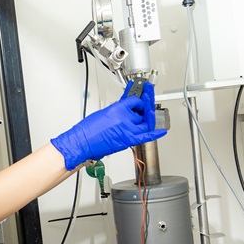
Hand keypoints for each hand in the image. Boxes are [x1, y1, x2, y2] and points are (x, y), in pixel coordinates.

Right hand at [50, 84, 165, 170]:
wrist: (82, 143)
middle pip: (141, 112)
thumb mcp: (103, 113)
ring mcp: (127, 130)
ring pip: (145, 123)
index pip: (134, 100)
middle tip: (145, 105)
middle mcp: (124, 119)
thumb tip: (123, 110)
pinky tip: (162, 130)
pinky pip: (146, 136)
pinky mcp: (128, 141)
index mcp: (117, 109)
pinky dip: (155, 133)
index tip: (138, 99)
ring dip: (147, 119)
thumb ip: (116, 110)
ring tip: (148, 115)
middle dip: (143, 109)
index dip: (138, 100)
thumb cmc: (87, 130)